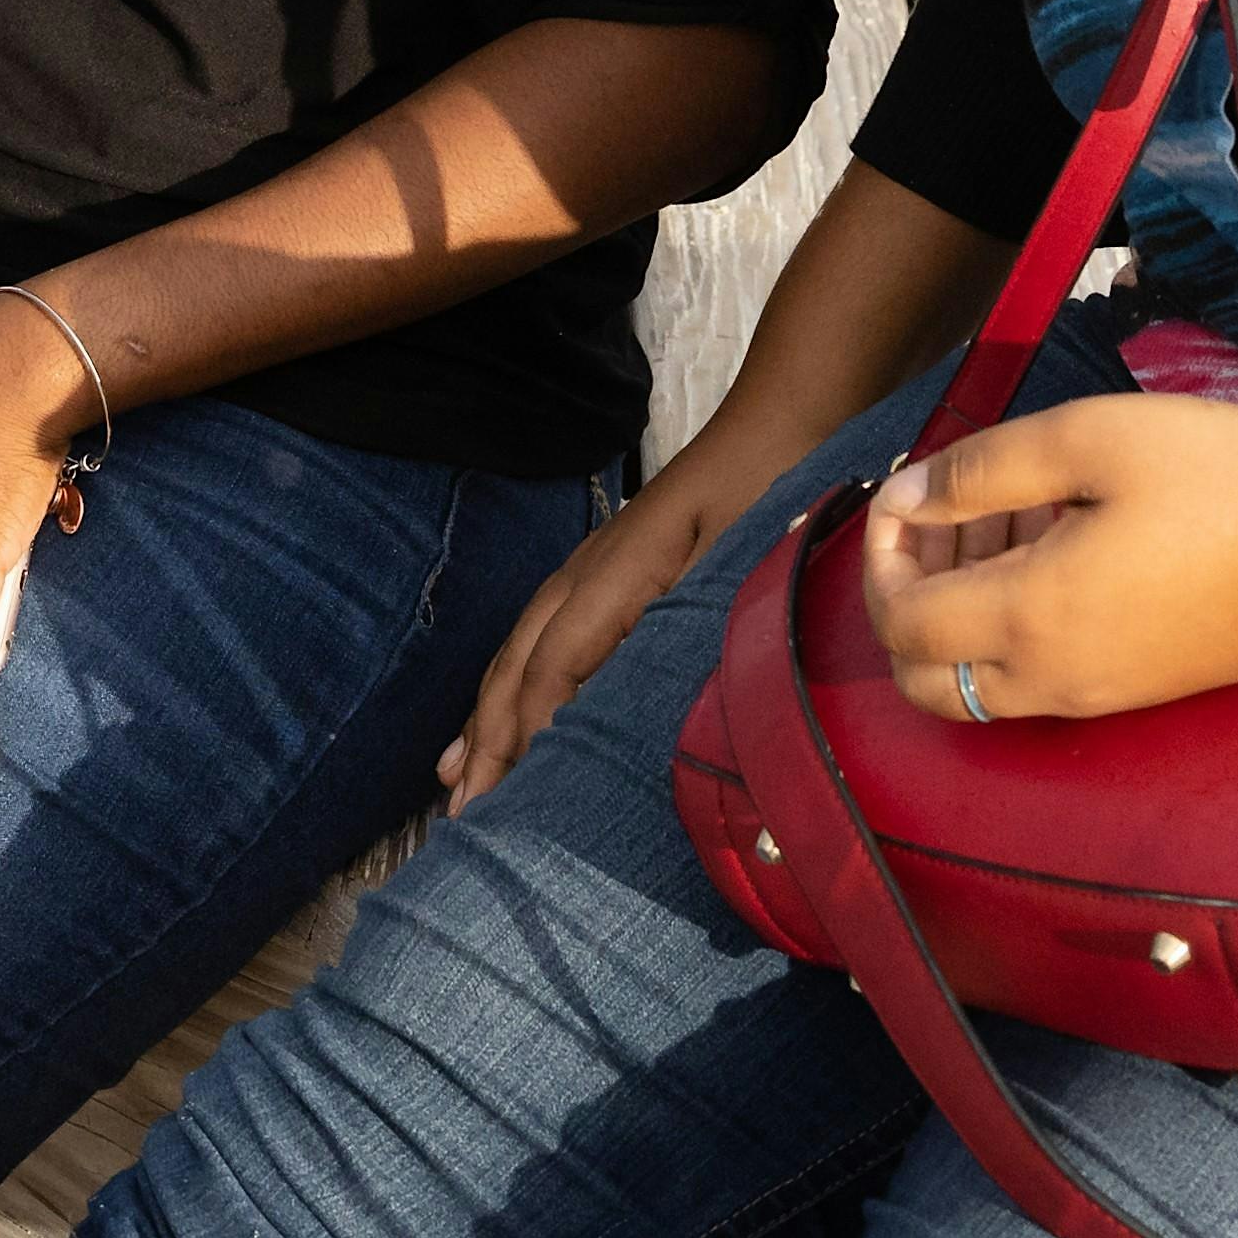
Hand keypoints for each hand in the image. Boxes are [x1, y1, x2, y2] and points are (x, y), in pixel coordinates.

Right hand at [440, 471, 754, 811]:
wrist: (781, 424)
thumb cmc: (772, 495)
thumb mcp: (743, 569)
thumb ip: (691, 633)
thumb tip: (649, 711)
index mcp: (616, 573)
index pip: (555, 663)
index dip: (529, 729)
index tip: (509, 796)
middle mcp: (586, 571)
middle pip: (520, 662)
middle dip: (488, 739)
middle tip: (464, 813)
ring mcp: (590, 567)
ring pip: (520, 651)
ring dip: (486, 717)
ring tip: (455, 778)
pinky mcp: (606, 572)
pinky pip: (541, 637)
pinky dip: (512, 683)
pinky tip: (502, 710)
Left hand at [859, 396, 1237, 719]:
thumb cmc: (1221, 475)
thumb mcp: (1087, 441)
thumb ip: (980, 472)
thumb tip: (906, 499)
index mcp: (1031, 620)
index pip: (899, 624)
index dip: (879, 560)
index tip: (903, 495)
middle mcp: (1057, 681)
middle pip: (926, 679)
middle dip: (908, 600)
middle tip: (943, 515)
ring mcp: (1106, 698)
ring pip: (983, 685)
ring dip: (963, 613)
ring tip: (1004, 512)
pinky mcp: (1147, 692)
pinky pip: (1042, 680)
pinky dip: (1017, 627)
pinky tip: (1060, 545)